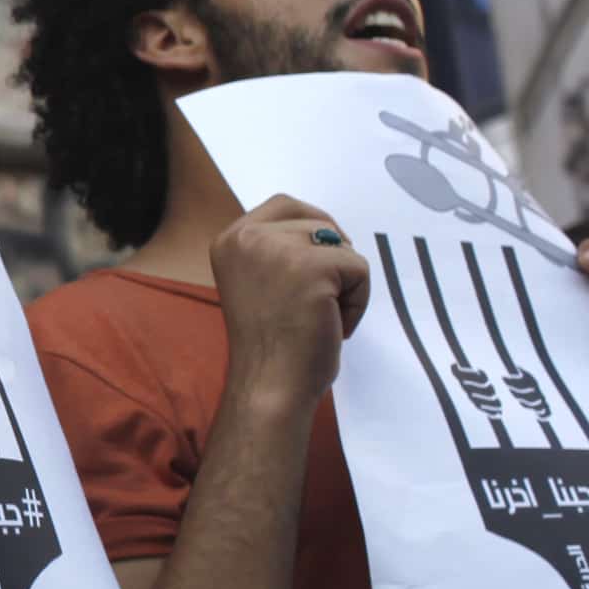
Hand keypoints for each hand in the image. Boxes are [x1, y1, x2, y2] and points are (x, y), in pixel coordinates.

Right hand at [211, 194, 368, 413]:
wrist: (269, 384)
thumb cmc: (271, 344)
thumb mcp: (260, 280)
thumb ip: (278, 251)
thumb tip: (329, 233)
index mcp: (230, 240)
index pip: (285, 204)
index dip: (312, 228)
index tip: (318, 267)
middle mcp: (246, 237)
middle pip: (319, 221)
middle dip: (332, 256)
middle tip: (322, 296)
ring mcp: (277, 249)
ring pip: (343, 245)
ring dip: (345, 282)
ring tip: (323, 315)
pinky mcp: (312, 267)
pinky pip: (359, 269)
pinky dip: (357, 301)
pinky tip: (334, 324)